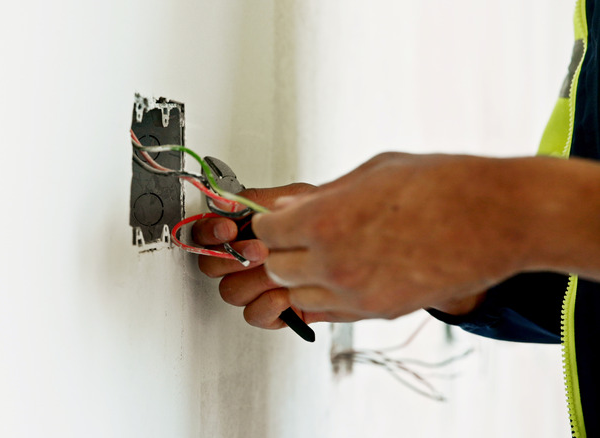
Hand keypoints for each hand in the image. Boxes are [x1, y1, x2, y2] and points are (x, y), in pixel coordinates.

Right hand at [192, 183, 317, 328]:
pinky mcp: (271, 310)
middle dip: (233, 257)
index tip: (228, 229)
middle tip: (259, 250)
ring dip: (253, 280)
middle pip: (210, 266)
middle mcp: (241, 261)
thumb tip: (223, 201)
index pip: (203, 235)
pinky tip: (284, 294)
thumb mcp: (293, 199)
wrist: (353, 247)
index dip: (209, 233)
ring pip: (230, 292)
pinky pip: (253, 315)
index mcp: (239, 231)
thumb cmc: (324, 220)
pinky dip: (267, 306)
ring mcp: (254, 286)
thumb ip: (255, 200)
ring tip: (277, 270)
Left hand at [253, 153, 522, 320]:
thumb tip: (290, 207)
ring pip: (298, 295)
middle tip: (292, 236)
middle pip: (275, 267)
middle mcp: (332, 263)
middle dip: (278, 250)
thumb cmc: (441, 185)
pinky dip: (324, 296)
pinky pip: (330, 312)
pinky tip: (337, 276)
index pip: (265, 233)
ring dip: (299, 276)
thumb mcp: (370, 173)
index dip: (268, 223)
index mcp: (324, 221)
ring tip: (318, 255)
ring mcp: (355, 293)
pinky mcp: (379, 311)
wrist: (496, 218)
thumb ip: (323, 196)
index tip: (274, 219)